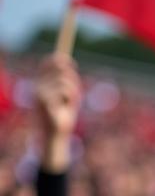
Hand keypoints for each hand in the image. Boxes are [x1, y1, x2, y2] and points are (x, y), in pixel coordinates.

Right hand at [35, 52, 81, 170]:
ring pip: (64, 81)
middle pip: (59, 70)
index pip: (47, 63)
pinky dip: (71, 99)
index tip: (72, 63)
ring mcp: (39, 93)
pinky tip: (67, 107)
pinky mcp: (45, 101)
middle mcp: (37, 86)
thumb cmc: (61, 116)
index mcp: (40, 84)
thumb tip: (67, 64)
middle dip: (72, 78)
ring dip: (73, 92)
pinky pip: (65, 91)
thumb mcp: (64, 97)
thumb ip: (65, 83)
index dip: (60, 60)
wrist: (54, 136)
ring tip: (70, 103)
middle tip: (76, 92)